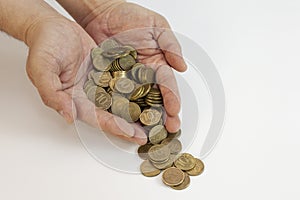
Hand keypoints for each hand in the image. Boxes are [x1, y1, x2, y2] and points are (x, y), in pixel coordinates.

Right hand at [25, 17, 146, 143]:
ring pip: (122, 100)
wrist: (53, 27)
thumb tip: (68, 115)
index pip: (96, 118)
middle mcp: (89, 95)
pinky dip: (137, 89)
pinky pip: (125, 81)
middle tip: (150, 134)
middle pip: (112, 114)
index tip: (130, 134)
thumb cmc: (44, 46)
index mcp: (74, 100)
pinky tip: (151, 94)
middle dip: (130, 125)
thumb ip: (51, 93)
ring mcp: (100, 83)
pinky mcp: (109, 71)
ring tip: (156, 120)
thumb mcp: (41, 69)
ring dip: (137, 111)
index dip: (114, 126)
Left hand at [83, 2, 186, 132]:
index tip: (175, 112)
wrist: (102, 13)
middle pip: (155, 99)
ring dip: (143, 119)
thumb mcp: (157, 26)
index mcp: (158, 63)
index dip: (172, 99)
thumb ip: (170, 45)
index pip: (167, 85)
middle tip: (167, 131)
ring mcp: (127, 80)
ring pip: (137, 103)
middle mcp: (144, 75)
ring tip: (147, 133)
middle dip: (162, 116)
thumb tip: (181, 67)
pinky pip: (115, 97)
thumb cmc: (130, 16)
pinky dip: (120, 110)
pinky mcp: (110, 81)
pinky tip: (124, 122)